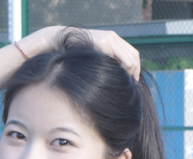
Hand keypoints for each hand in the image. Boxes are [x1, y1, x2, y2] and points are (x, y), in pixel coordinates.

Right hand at [21, 27, 140, 80]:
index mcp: (112, 41)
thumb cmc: (72, 57)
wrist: (56, 43)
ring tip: (125, 86)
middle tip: (132, 87)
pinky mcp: (103, 42)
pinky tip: (116, 81)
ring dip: (129, 74)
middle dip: (135, 73)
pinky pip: (119, 60)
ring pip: (130, 60)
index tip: (132, 84)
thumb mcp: (90, 62)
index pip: (132, 55)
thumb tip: (115, 81)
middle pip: (134, 57)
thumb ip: (102, 66)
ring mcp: (108, 39)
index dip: (135, 70)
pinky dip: (121, 71)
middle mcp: (112, 38)